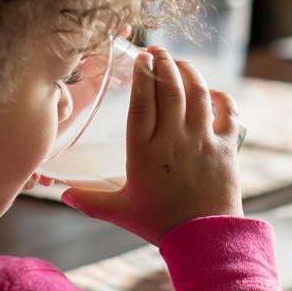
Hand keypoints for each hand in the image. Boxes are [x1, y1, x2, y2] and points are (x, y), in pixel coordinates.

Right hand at [61, 46, 243, 245]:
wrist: (204, 239)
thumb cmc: (160, 224)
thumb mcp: (121, 212)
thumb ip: (90, 201)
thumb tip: (63, 195)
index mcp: (144, 152)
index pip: (141, 102)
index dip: (141, 76)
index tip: (140, 59)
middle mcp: (173, 139)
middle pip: (170, 89)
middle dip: (164, 64)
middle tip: (158, 51)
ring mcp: (202, 140)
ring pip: (198, 93)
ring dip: (190, 72)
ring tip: (180, 63)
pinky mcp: (227, 146)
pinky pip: (228, 111)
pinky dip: (222, 97)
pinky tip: (213, 92)